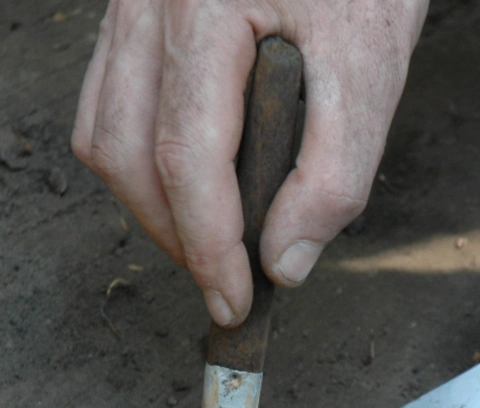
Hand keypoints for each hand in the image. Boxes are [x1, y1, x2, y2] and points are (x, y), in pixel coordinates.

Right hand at [72, 0, 427, 325]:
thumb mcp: (373, 63)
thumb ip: (336, 170)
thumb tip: (286, 262)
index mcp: (205, 7)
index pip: (188, 157)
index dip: (209, 246)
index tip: (236, 304)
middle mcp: (150, 3)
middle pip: (127, 153)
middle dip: (176, 235)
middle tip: (228, 284)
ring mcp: (133, 5)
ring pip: (106, 132)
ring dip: (152, 205)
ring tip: (211, 244)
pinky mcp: (137, 13)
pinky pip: (112, 101)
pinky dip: (143, 159)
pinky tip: (191, 185)